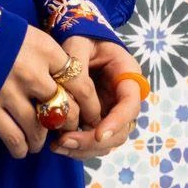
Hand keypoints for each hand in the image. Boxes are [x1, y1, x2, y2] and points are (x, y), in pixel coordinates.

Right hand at [0, 25, 103, 158]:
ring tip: (39, 141)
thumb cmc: (1, 35)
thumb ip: (52, 61)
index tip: (91, 116)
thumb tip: (73, 89)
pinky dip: (20, 148)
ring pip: (38, 129)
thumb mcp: (32, 37)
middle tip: (64, 128)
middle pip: (63, 110)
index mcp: (46, 51)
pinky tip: (22, 148)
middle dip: (67, 124)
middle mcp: (31, 72)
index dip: (90, 105)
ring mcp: (9, 91)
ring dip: (41, 139)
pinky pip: (13, 137)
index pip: (80, 84)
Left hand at [49, 37, 144, 160]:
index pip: (130, 104)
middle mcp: (124, 98)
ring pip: (108, 141)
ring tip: (58, 145)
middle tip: (65, 141)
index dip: (117, 121)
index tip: (99, 134)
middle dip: (94, 141)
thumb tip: (75, 99)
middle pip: (121, 130)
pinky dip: (78, 147)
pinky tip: (58, 144)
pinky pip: (93, 140)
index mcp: (127, 76)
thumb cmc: (81, 38)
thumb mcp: (78, 43)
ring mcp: (113, 111)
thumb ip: (77, 68)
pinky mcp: (98, 119)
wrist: (79, 42)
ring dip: (85, 149)